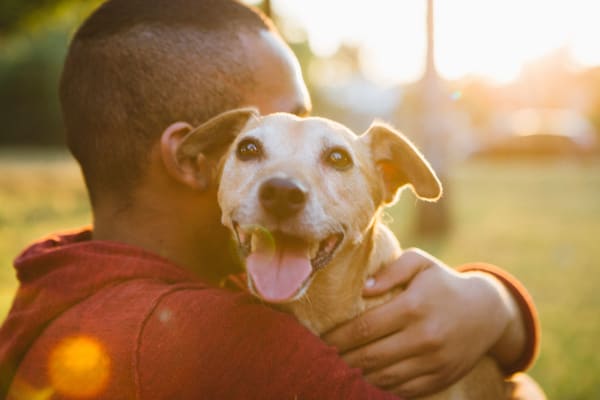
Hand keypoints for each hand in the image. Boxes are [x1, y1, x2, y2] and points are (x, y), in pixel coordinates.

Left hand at [322, 248, 520, 397]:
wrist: (487, 312)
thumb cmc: (444, 282)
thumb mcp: (421, 263)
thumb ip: (391, 271)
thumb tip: (363, 289)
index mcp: (414, 307)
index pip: (365, 328)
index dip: (339, 337)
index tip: (321, 339)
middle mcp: (424, 337)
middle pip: (370, 357)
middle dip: (342, 359)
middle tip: (323, 358)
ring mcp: (434, 362)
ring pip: (384, 377)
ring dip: (357, 376)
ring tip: (340, 370)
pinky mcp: (440, 378)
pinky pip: (403, 390)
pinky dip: (381, 387)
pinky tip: (366, 380)